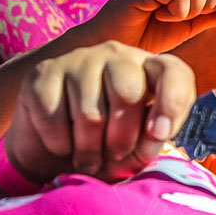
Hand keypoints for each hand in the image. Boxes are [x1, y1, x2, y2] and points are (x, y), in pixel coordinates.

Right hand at [4, 42, 196, 183]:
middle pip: (128, 93)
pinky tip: (62, 146)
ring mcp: (78, 60)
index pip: (173, 73)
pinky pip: (53, 116)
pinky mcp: (42, 73)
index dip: (171, 104)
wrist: (54, 155)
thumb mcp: (140, 150)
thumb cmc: (108, 149)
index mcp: (150, 71)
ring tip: (89, 158)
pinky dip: (59, 143)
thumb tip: (156, 130)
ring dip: (89, 149)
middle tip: (115, 156)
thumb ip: (155, 139)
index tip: (159, 135)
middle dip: (122, 138)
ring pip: (89, 112)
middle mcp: (116, 56)